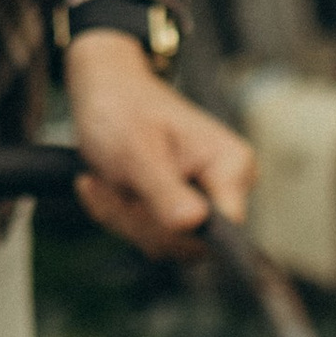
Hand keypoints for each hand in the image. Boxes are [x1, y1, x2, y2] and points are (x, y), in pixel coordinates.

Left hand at [63, 30, 253, 258]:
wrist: (105, 92)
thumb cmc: (121, 108)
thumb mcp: (135, 149)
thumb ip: (164, 189)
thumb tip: (192, 223)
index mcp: (230, 166)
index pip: (223, 230)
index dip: (178, 230)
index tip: (138, 199)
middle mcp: (226, 188)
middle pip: (189, 243)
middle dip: (139, 221)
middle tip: (111, 181)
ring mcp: (205, 204)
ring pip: (166, 244)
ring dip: (124, 217)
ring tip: (108, 178)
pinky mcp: (183, 214)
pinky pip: (152, 239)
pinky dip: (120, 216)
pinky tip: (108, 185)